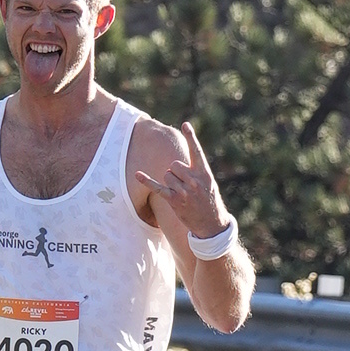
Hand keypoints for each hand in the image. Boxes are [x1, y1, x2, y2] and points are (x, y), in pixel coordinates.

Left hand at [153, 122, 229, 241]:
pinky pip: (157, 187)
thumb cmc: (209, 201)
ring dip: (171, 182)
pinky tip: (137, 174)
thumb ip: (196, 172)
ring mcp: (184, 191)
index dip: (191, 137)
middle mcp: (194, 181)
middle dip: (175, 172)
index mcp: (204, 174)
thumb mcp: (208, 184)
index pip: (196, 152)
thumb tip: (175, 165)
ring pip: (167, 175)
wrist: (212, 225)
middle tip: (184, 184)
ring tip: (181, 193)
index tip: (185, 125)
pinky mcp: (174, 201)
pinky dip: (147, 181)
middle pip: (174, 165)